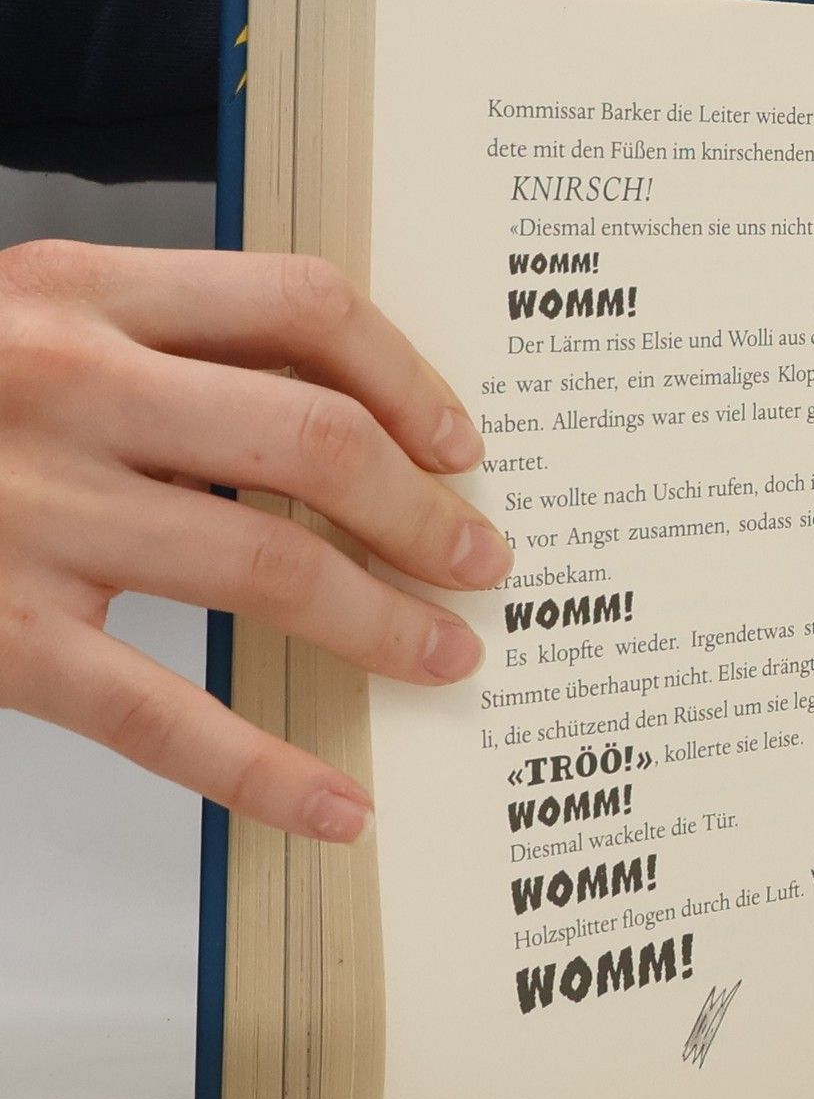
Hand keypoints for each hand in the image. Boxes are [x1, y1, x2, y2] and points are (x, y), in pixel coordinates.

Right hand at [0, 239, 513, 842]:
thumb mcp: (29, 317)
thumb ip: (163, 343)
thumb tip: (343, 417)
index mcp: (82, 290)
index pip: (302, 305)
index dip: (407, 377)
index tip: (460, 443)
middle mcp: (65, 387)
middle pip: (314, 441)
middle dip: (424, 512)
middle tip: (483, 559)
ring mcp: (27, 514)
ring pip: (270, 570)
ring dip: (386, 621)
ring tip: (449, 653)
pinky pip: (162, 715)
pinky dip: (265, 772)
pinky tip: (335, 807)